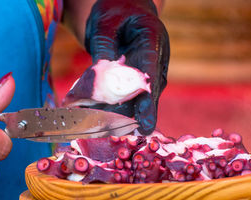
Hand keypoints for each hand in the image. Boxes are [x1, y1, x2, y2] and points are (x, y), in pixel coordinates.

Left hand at [85, 0, 169, 134]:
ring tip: (100, 131)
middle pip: (146, 94)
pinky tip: (94, 118)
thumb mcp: (105, 25)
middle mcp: (155, 61)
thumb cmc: (115, 11)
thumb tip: (99, 79)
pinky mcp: (137, 80)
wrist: (123, 10)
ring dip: (119, 116)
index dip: (148, 103)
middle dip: (134, 117)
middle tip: (121, 137)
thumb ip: (104, 50)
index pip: (151, 75)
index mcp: (152, 41)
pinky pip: (127, 97)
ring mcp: (148, 72)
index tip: (145, 125)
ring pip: (136, 99)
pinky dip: (112, 108)